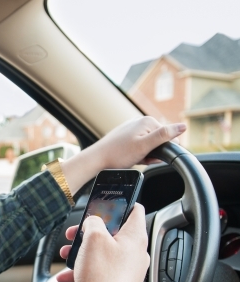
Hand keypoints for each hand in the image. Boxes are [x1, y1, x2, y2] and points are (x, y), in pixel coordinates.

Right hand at [56, 204, 149, 281]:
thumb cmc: (103, 276)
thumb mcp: (94, 238)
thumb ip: (93, 222)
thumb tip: (94, 221)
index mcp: (135, 237)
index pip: (135, 210)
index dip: (119, 203)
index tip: (104, 203)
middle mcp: (135, 254)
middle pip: (113, 233)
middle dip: (90, 232)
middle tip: (75, 233)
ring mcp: (127, 271)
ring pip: (103, 253)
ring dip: (83, 251)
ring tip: (67, 255)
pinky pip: (99, 271)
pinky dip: (83, 269)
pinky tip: (66, 275)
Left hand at [60, 117, 185, 194]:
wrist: (97, 159)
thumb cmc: (118, 154)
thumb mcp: (145, 146)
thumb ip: (165, 135)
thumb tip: (183, 126)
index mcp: (148, 121)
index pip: (169, 136)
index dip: (164, 150)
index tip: (152, 156)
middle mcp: (140, 122)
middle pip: (158, 141)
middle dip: (154, 153)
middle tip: (141, 159)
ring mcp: (133, 130)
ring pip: (149, 146)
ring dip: (146, 155)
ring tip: (134, 159)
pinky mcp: (127, 138)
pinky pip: (140, 147)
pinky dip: (139, 155)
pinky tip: (132, 159)